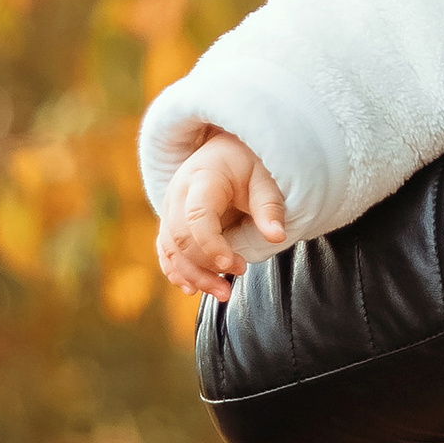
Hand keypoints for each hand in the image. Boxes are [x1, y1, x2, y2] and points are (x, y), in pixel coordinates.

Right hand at [156, 131, 288, 302]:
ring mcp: (169, 209)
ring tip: (223, 292)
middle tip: (240, 274)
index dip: (211, 244)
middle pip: (180, 238)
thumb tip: (277, 237)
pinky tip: (194, 289)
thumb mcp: (264, 177)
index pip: (197, 216)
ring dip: (194, 276)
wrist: (222, 150)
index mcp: (202, 179)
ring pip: (171, 250)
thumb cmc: (246, 162)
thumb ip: (270, 206)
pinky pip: (166, 252)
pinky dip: (178, 272)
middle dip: (205, 266)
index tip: (233, 264)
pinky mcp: (169, 223)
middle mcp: (178, 194)